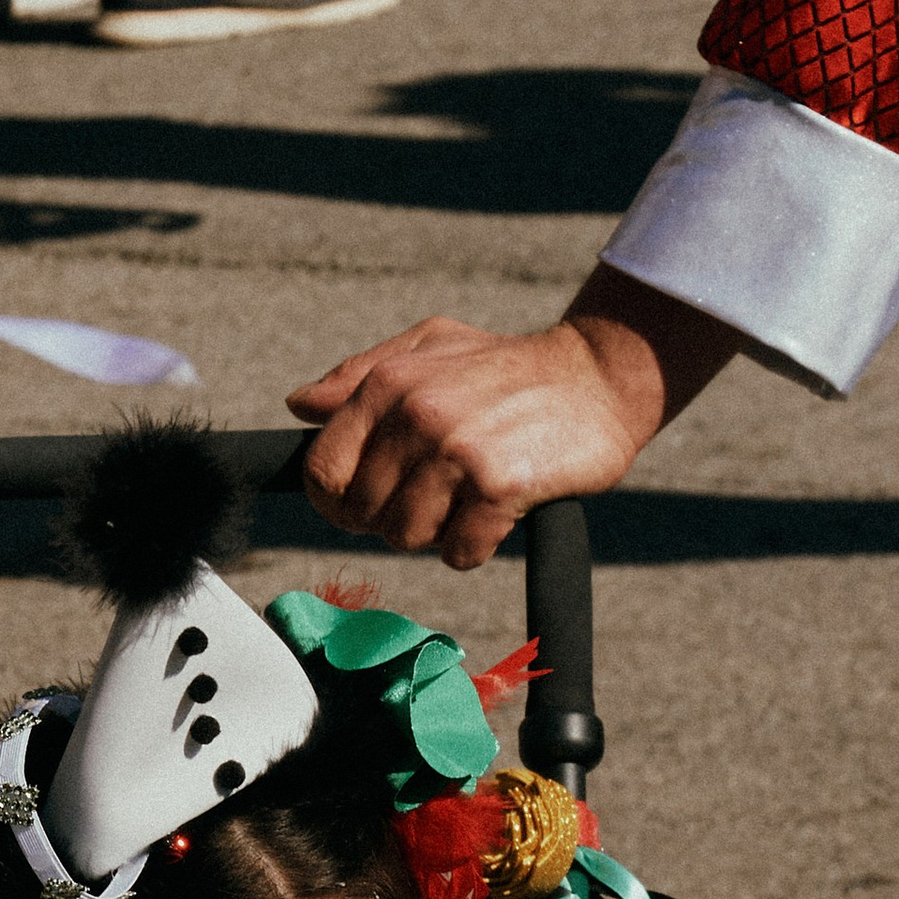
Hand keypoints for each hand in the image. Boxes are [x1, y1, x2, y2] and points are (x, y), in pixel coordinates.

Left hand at [289, 266, 742, 567]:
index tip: (365, 504)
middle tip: (436, 494)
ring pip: (407, 537)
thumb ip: (359, 375)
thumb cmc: (506, 367)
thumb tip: (299, 405)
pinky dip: (476, 544)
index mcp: (388, 385)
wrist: (598, 376)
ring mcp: (457, 452)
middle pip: (364, 515)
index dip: (336, 502)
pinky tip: (497, 511)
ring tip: (468, 496)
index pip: (322, 472)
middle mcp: (417, 416)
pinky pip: (458, 551)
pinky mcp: (499, 486)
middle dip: (393, 517)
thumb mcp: (430, 347)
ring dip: (437, 531)